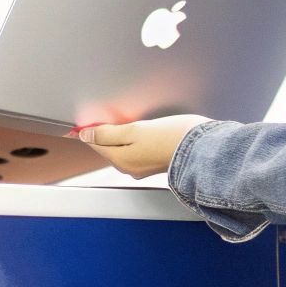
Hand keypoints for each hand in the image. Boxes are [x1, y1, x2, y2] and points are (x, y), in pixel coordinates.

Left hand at [77, 115, 210, 178]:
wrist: (204, 148)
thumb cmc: (173, 138)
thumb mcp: (135, 130)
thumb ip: (109, 133)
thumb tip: (88, 133)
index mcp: (122, 160)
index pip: (96, 143)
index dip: (88, 130)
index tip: (81, 123)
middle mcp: (131, 167)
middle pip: (108, 147)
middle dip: (103, 133)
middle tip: (100, 118)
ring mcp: (144, 165)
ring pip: (123, 148)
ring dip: (118, 135)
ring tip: (118, 122)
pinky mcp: (156, 160)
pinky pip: (136, 149)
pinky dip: (132, 139)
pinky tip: (138, 130)